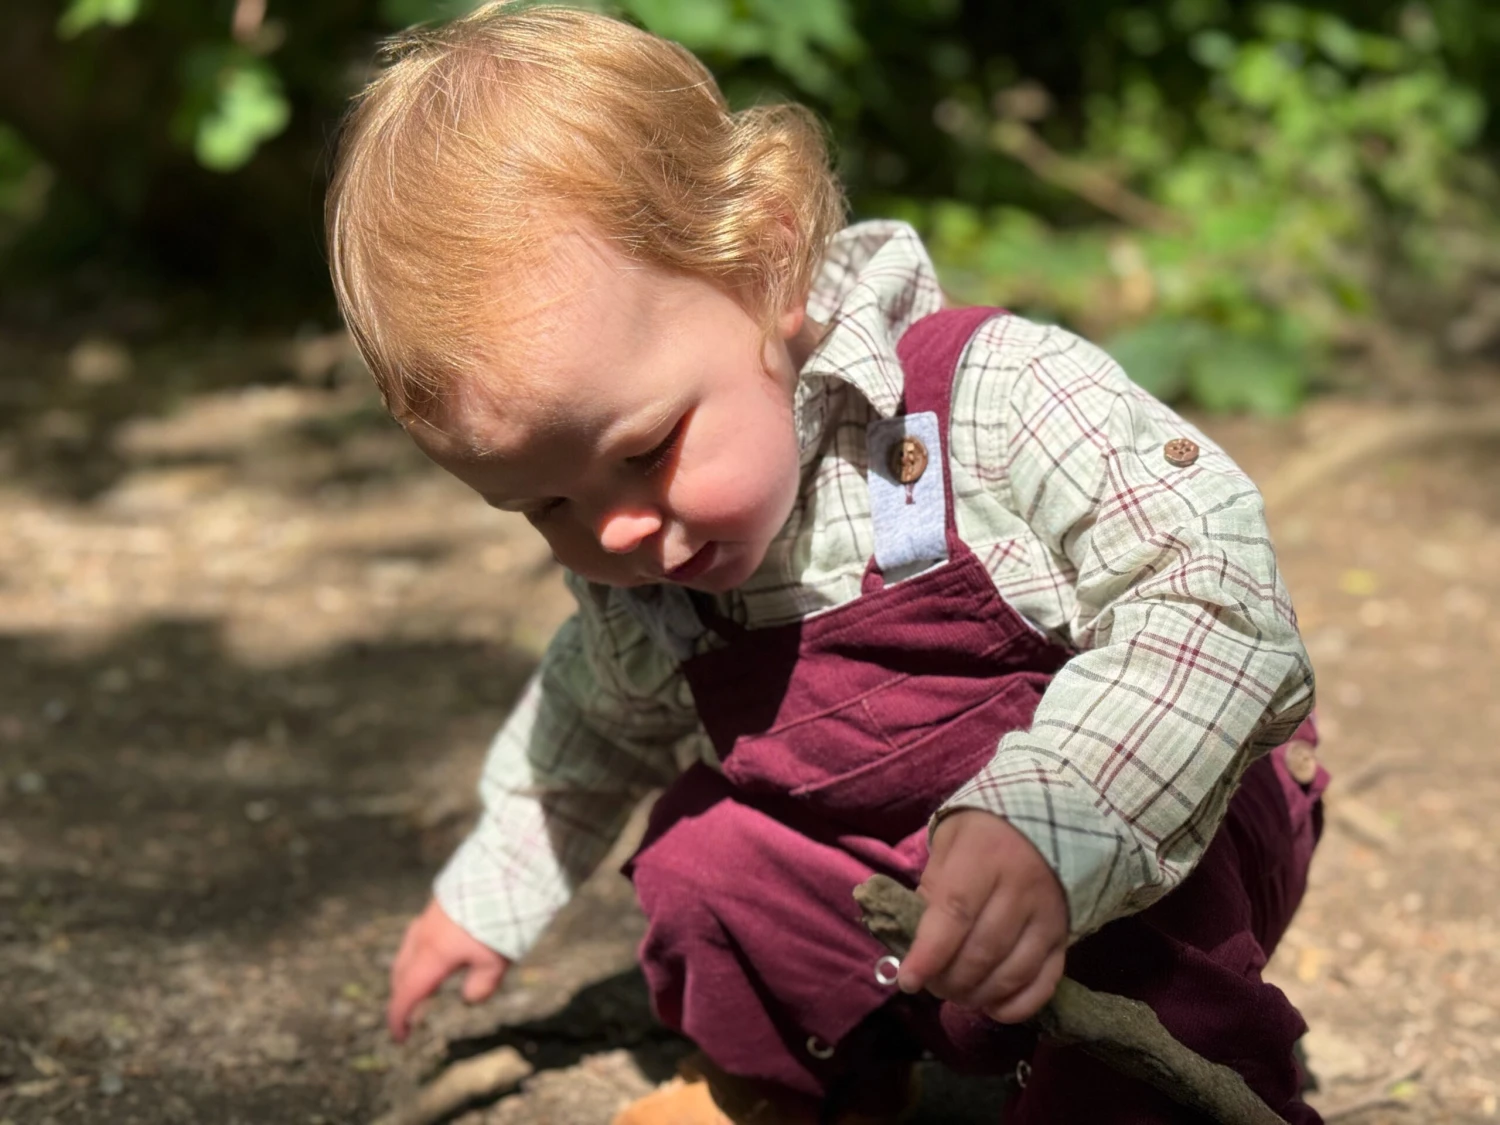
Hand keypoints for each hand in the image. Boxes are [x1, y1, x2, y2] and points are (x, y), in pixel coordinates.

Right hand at [387, 897, 509, 1041]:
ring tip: (418, 989)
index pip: (406, 994)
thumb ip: (482, 985)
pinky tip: (432, 955)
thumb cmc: (499, 919)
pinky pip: (416, 938)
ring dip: (406, 976)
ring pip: (406, 954)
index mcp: (432, 955)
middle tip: (409, 1018)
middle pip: (401, 974)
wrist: (501, 871)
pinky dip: (416, 956)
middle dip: (401, 998)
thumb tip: (469, 998)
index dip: (399, 1019)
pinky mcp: (436, 906)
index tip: (400, 1038)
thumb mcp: (496, 960)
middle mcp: (422, 937)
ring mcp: (427, 919)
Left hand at [896, 809, 1067, 1023]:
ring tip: (957, 994)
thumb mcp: (950, 840)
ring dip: (978, 995)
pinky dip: (1017, 1006)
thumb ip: (933, 885)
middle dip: (950, 980)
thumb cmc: (987, 829)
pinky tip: (993, 1008)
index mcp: (986, 857)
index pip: (955, 913)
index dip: (930, 953)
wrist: (1051, 818)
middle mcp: (1022, 888)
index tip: (909, 980)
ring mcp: (1049, 915)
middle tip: (931, 985)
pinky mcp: (1066, 937)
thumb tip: (919, 938)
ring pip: (1012, 972)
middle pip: (982, 951)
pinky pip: (1045, 982)